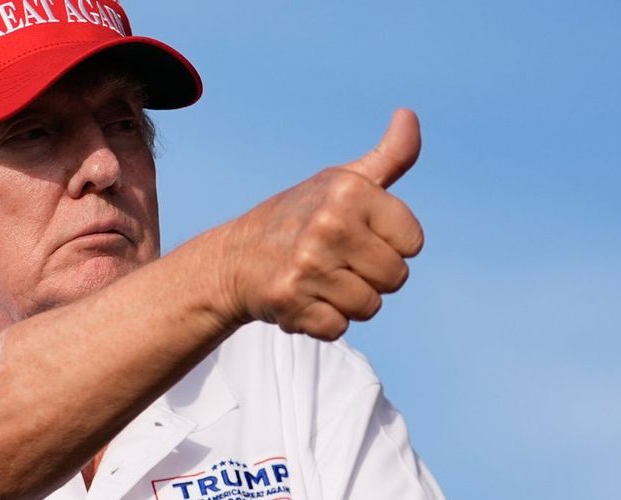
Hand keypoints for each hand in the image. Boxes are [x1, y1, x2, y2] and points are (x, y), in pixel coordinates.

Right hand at [216, 109, 424, 339]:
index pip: (412, 242)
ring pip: (369, 307)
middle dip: (370, 276)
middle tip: (334, 261)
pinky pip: (338, 328)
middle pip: (396, 278)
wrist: (235, 258)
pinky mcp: (291, 301)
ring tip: (318, 280)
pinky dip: (321, 320)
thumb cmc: (299, 217)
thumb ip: (388, 156)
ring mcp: (308, 265)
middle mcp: (329, 225)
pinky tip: (302, 298)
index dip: (389, 244)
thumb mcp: (343, 180)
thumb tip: (409, 115)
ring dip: (347, 301)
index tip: (357, 235)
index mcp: (349, 192)